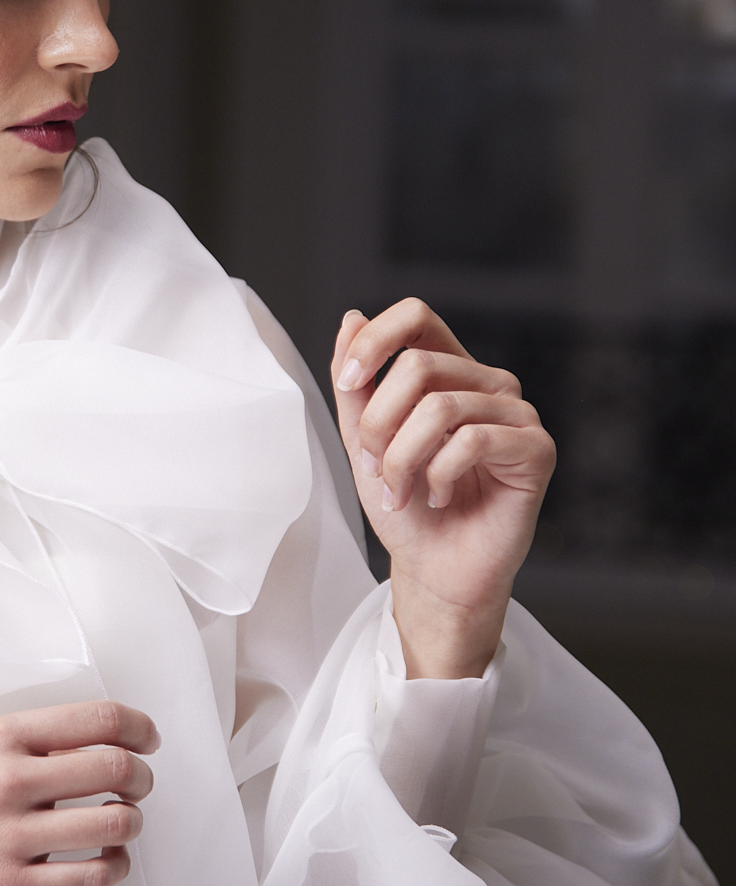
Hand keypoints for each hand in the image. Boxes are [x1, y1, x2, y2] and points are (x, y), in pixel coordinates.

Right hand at [0, 700, 158, 885]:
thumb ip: (43, 741)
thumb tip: (111, 743)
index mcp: (6, 736)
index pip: (98, 718)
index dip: (138, 726)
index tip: (147, 739)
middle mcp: (10, 781)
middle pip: (115, 767)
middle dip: (142, 776)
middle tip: (138, 784)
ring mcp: (11, 836)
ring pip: (113, 823)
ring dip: (133, 821)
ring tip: (122, 821)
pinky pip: (92, 877)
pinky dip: (117, 866)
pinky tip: (110, 858)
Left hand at [332, 301, 555, 679]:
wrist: (434, 569)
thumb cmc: (406, 505)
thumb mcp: (363, 440)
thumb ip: (356, 385)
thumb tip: (351, 319)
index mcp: (449, 371)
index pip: (417, 316)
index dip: (376, 340)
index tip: (348, 383)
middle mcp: (487, 383)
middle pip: (417, 364)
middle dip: (379, 424)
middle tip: (376, 469)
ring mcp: (516, 413)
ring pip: (440, 406)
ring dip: (402, 459)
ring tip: (401, 491)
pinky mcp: (535, 448)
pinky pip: (471, 440)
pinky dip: (438, 475)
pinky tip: (437, 496)